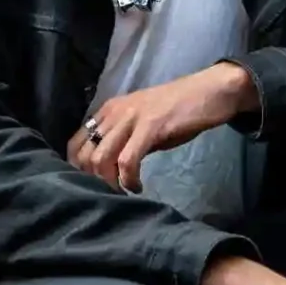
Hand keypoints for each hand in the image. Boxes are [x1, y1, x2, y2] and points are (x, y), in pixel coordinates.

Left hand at [66, 63, 256, 190]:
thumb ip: (124, 139)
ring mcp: (131, 118)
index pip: (76, 141)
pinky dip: (129, 180)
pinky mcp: (149, 127)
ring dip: (109, 183)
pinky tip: (138, 186)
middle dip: (92, 180)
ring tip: (123, 192)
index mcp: (110, 110)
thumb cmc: (178, 109)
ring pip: (101, 158)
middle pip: (84, 153)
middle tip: (109, 193)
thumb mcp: (143, 122)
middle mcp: (114, 112)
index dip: (78, 168)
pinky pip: (127, 160)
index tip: (92, 185)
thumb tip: (110, 168)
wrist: (209, 92)